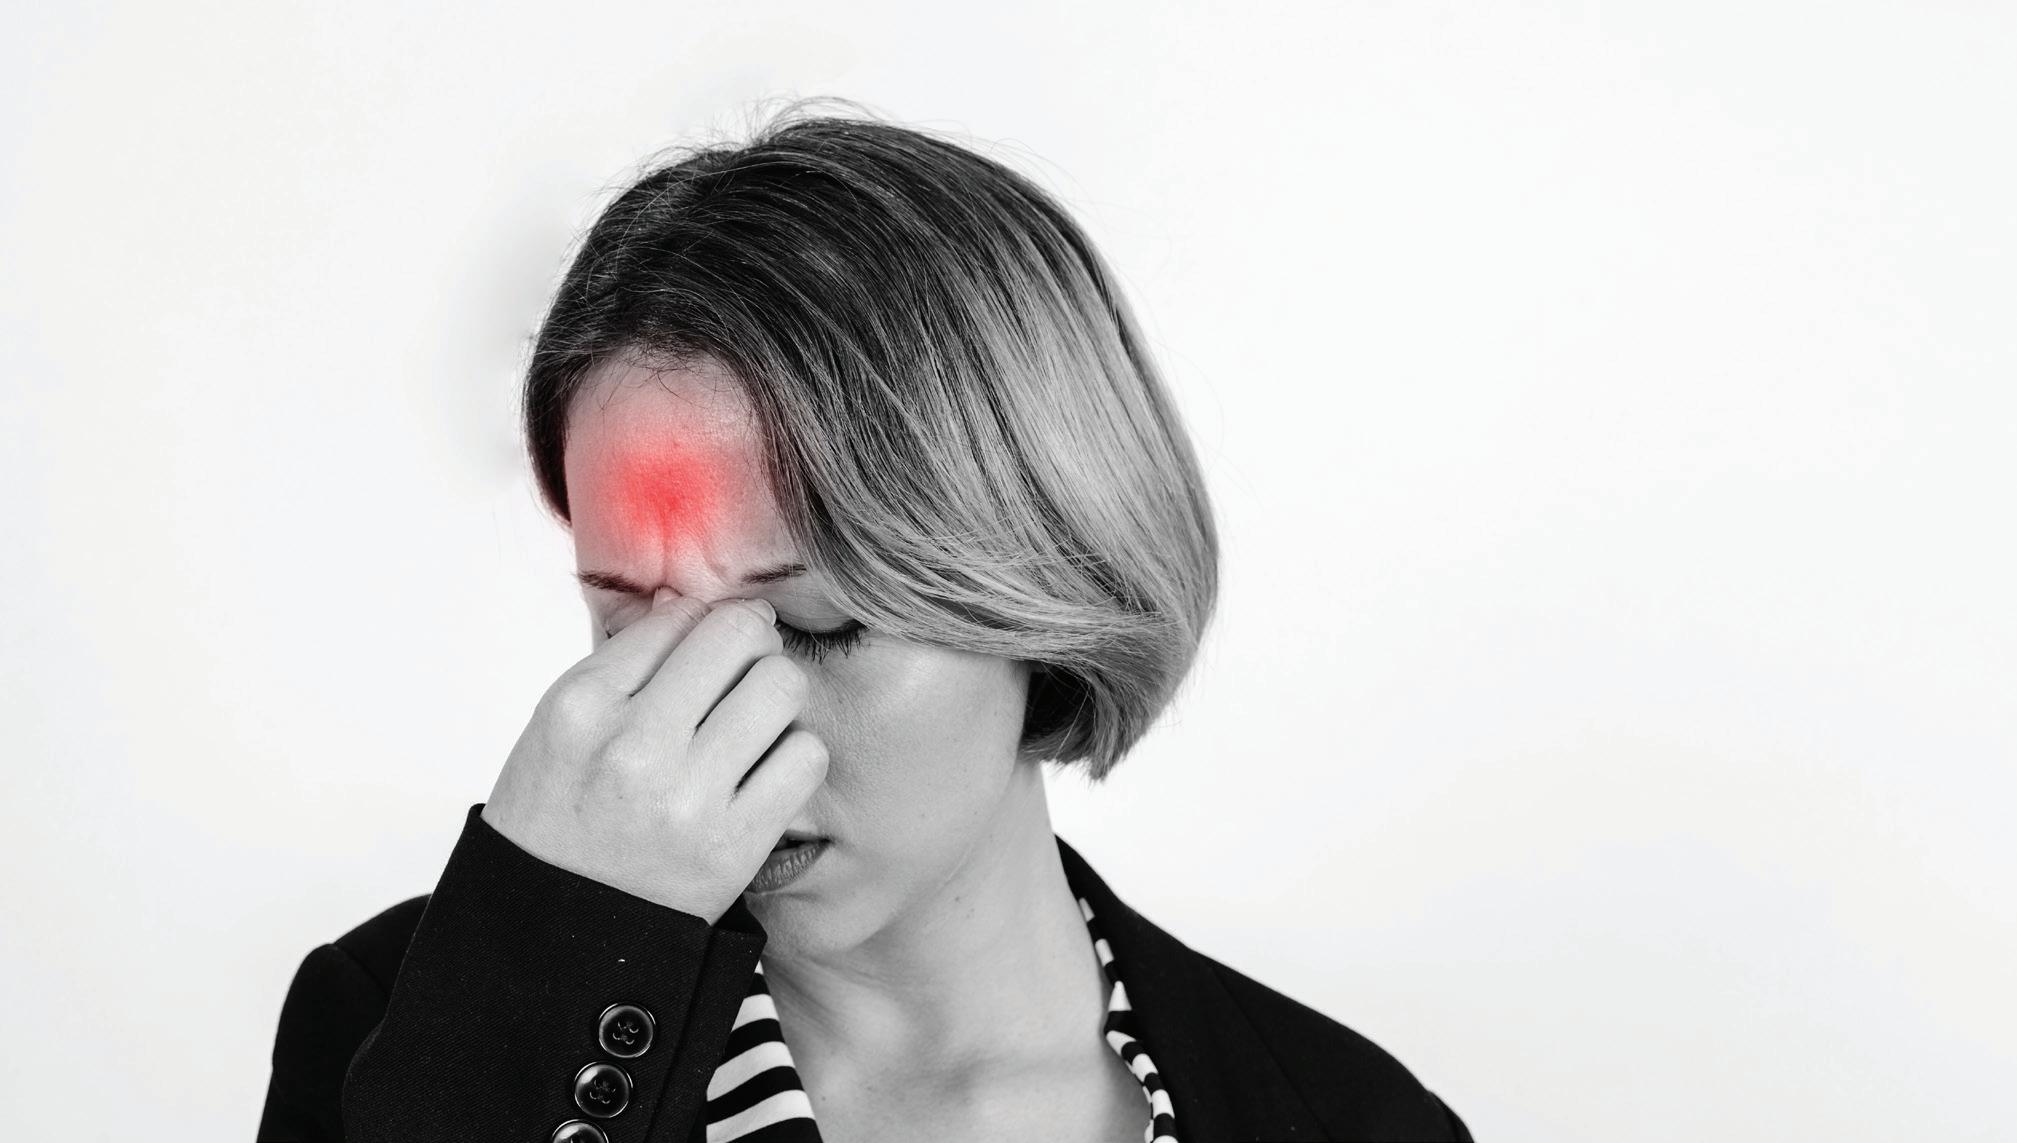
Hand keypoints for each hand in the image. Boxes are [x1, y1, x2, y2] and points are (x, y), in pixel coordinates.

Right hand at [481, 588, 828, 924]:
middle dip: (751, 647)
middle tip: (742, 675)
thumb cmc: (559, 818)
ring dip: (776, 699)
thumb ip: (624, 662)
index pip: (679, 618)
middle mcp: (634, 746)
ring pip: (783, 687)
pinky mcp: (734, 845)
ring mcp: (687, 799)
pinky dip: (793, 757)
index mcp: (582, 706)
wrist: (555, 936)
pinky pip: (805, 757)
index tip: (710, 647)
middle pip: (742, 637)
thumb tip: (692, 602)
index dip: (706, 624)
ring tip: (750, 727)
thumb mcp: (560, 728)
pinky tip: (763, 773)